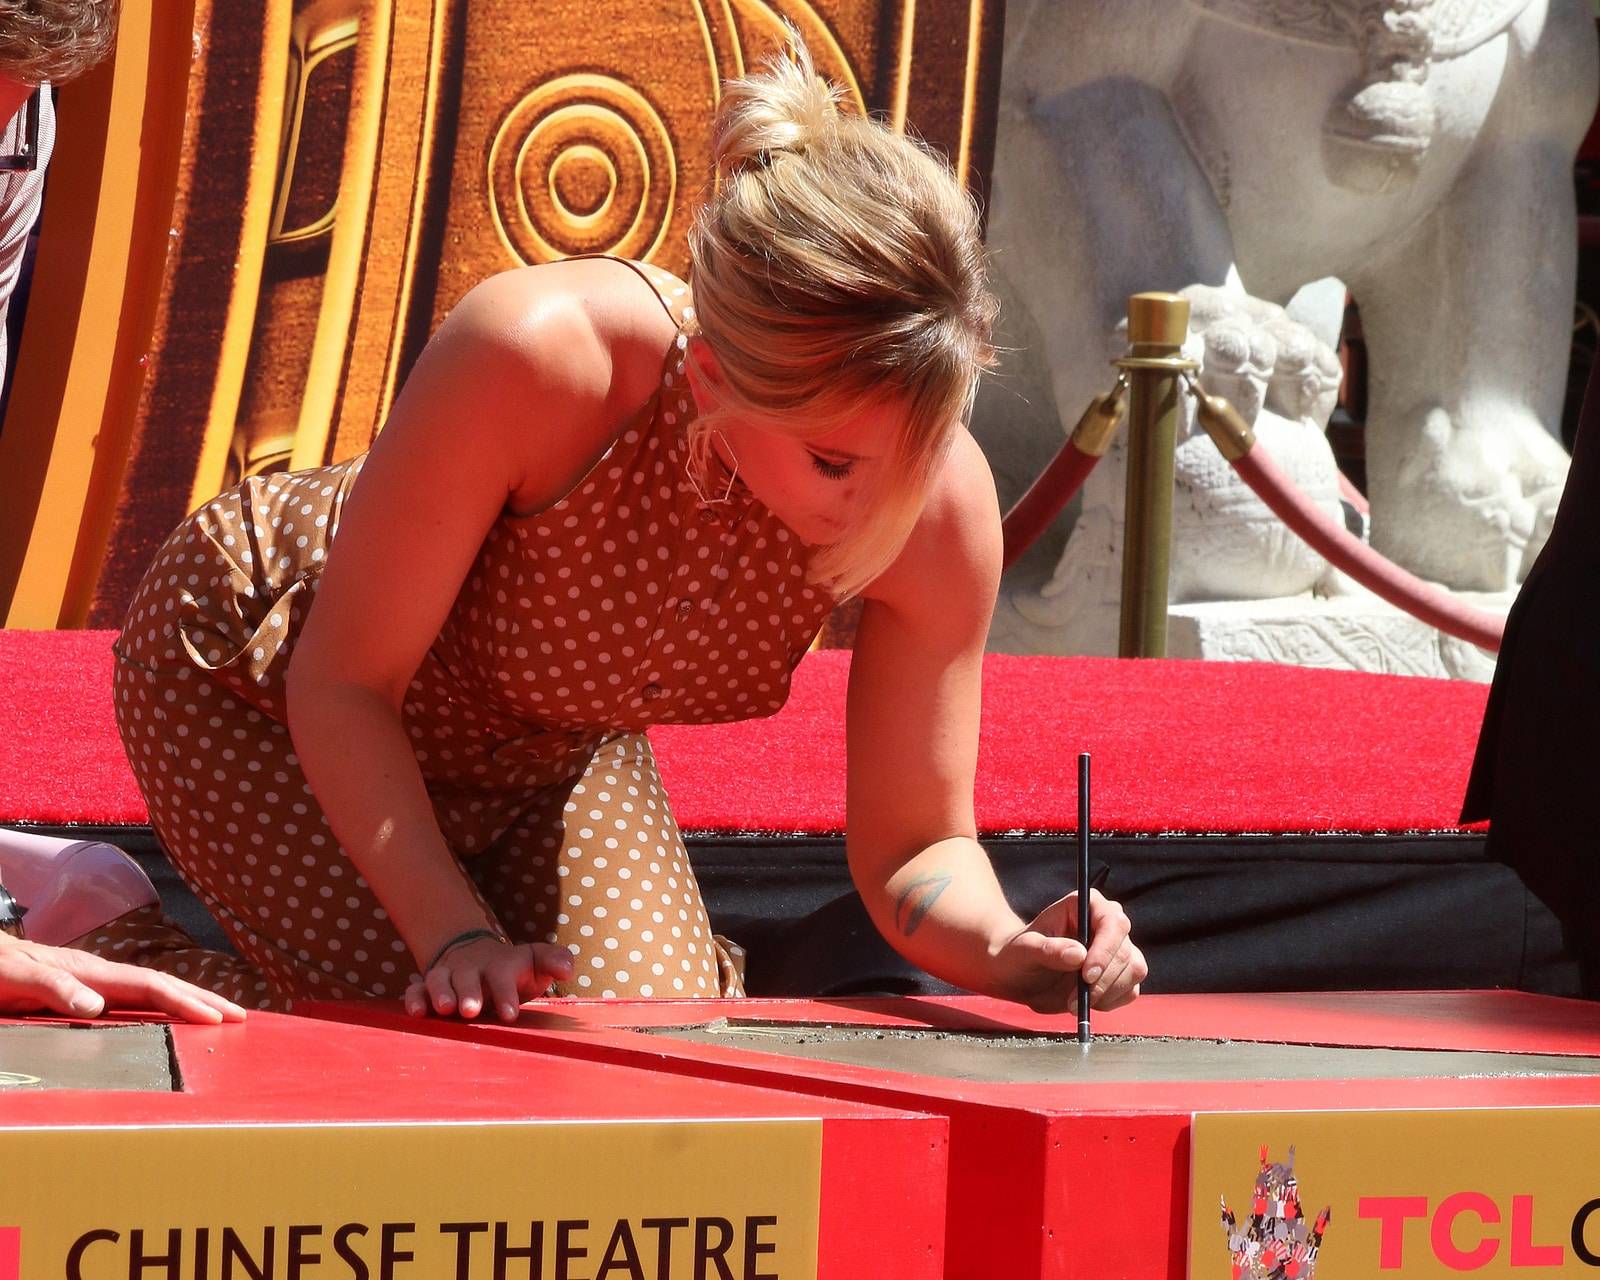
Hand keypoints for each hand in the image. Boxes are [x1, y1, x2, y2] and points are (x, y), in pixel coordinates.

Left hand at [0, 936, 247, 1023]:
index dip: (185, 1001)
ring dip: (189, 1001)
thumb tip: (99, 1005)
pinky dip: (164, 1005)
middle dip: (203, 999)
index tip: (217, 1018)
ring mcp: (94, 981)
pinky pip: (135, 999)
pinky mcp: (85, 992)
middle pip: (162, 984)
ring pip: (153, 990)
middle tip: (242, 1016)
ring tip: (220, 1014)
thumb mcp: (14, 978)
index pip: (150, 986)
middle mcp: (99, 974)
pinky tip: (171, 1015)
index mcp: (89, 971)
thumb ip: (53, 987)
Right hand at [403, 936, 575, 1021]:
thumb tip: (569, 969)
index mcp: (500, 964)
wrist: (477, 955)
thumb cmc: (514, 969)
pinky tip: (416, 1013)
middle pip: (468, 976)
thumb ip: (555, 960)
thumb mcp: (536, 961)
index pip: (503, 974)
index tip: (510, 1015)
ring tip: (446, 1010)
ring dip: (441, 993)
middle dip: (470, 992)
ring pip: (439, 980)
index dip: (506, 994)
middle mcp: (471, 968)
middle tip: (473, 1010)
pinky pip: (416, 990)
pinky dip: (414, 999)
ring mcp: (447, 976)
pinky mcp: (427, 987)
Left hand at [990, 889, 1145, 1015]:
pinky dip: (1109, 1002)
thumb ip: (1048, 950)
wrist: (1020, 975)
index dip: (1105, 950)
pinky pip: (1130, 991)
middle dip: (1102, 980)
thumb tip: (1078, 954)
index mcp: (1086, 905)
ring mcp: (1118, 949)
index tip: (1087, 975)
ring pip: (1134, 971)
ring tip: (1072, 1002)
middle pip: (1125, 951)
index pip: (1113, 922)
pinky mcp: (1121, 974)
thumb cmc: (1019, 955)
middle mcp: (1107, 924)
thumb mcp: (1024, 950)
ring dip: (1105, 993)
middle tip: (1073, 1000)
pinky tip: (1084, 1002)